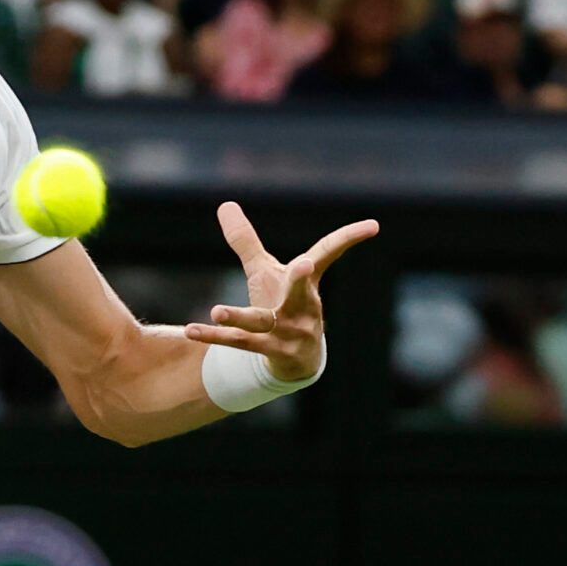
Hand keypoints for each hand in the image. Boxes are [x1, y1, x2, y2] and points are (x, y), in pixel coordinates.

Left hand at [184, 202, 378, 382]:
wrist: (295, 361)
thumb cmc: (281, 307)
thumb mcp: (265, 271)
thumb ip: (246, 241)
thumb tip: (224, 204)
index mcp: (306, 282)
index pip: (330, 253)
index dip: (350, 237)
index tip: (374, 225)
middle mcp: (302, 307)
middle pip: (301, 291)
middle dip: (302, 279)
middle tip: (305, 265)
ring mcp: (289, 333)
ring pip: (263, 322)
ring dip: (240, 317)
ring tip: (218, 309)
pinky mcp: (270, 352)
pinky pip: (239, 343)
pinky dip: (215, 336)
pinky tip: (191, 329)